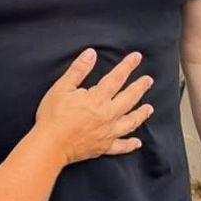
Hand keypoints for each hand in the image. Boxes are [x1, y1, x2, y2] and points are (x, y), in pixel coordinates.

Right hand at [35, 49, 154, 163]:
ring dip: (141, 114)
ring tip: (149, 108)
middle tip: (148, 80)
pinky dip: (129, 145)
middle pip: (129, 99)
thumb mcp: (62, 88)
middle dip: (140, 87)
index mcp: (98, 99)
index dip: (127, 66)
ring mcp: (107, 132)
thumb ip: (78, 70)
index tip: (137, 57)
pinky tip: (137, 143)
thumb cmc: (53, 116)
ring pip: (130, 122)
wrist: (50, 145)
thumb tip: (91, 53)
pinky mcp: (103, 147)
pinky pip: (120, 147)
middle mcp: (108, 115)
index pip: (117, 78)